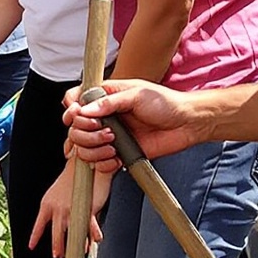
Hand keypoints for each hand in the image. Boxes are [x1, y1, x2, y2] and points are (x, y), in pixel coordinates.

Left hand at [31, 164, 111, 256]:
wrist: (82, 163)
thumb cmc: (71, 179)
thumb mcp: (58, 194)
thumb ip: (58, 209)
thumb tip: (60, 222)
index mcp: (47, 204)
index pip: (39, 224)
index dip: (35, 236)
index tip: (31, 246)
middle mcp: (57, 208)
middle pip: (56, 232)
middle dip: (57, 246)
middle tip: (57, 255)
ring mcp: (71, 209)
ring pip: (71, 231)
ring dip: (74, 244)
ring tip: (77, 252)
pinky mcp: (85, 208)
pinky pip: (88, 225)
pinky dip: (92, 235)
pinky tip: (94, 241)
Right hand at [64, 77, 199, 169]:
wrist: (186, 124)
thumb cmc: (165, 103)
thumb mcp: (136, 95)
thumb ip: (109, 102)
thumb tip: (84, 110)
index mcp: (106, 97)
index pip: (75, 99)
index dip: (71, 109)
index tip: (75, 115)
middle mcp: (104, 117)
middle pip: (75, 127)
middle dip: (85, 132)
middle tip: (106, 131)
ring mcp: (110, 136)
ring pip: (82, 147)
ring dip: (93, 148)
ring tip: (113, 144)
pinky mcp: (118, 153)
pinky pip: (98, 163)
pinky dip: (103, 163)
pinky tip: (116, 157)